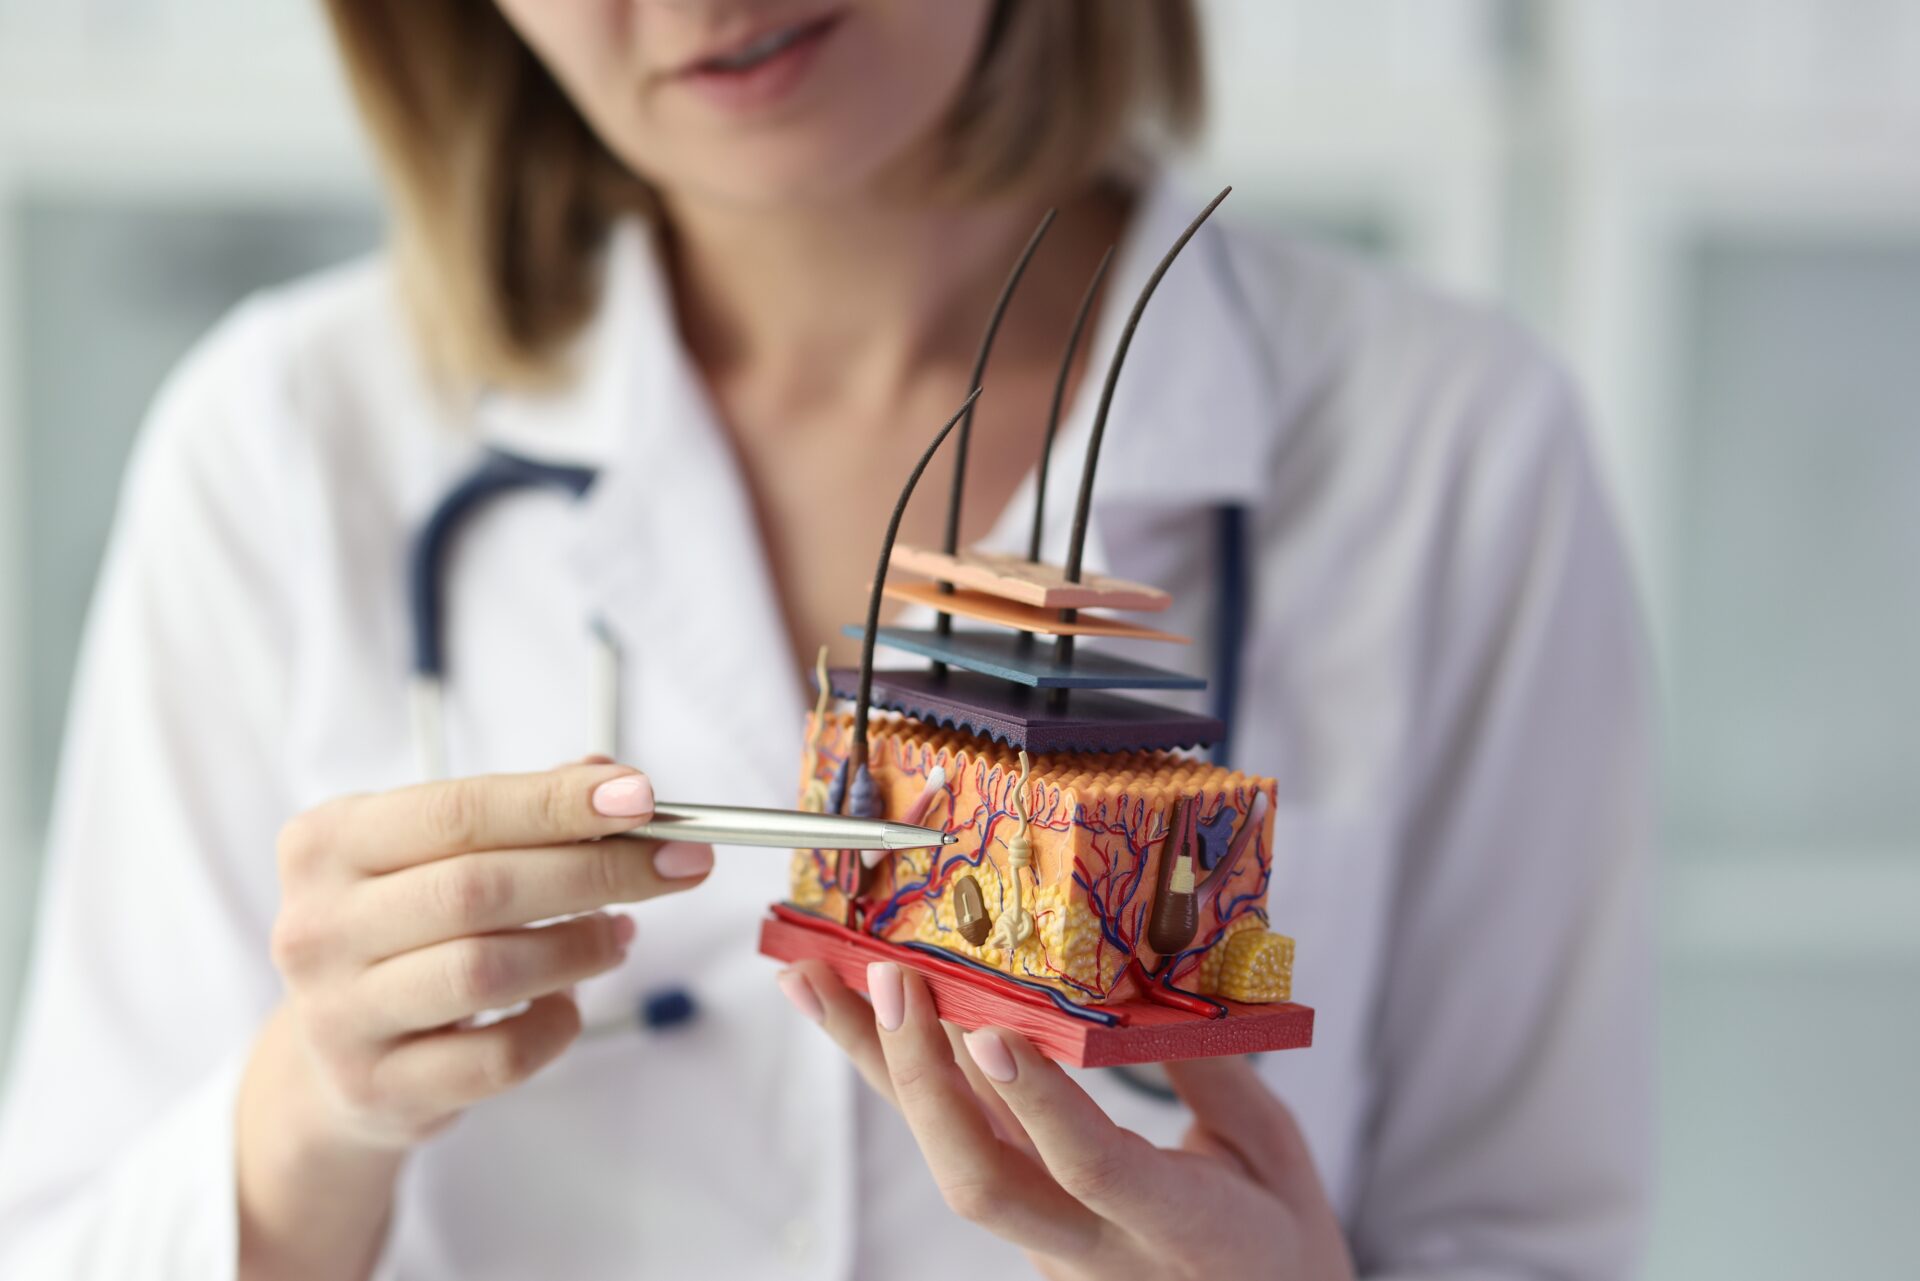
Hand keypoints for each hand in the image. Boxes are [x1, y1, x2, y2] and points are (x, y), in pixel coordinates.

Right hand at [238, 760, 710, 1278]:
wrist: (337, 1061)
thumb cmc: (406, 931)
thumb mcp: (437, 856)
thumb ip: (523, 811)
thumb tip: (617, 781)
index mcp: (327, 843)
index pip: (458, 811)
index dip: (556, 803)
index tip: (643, 798)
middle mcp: (319, 925)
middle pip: (479, 888)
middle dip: (597, 871)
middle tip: (676, 864)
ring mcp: (339, 1014)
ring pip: (488, 971)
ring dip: (581, 947)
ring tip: (619, 935)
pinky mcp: (378, 1088)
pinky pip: (499, 1057)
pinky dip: (555, 1024)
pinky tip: (566, 1002)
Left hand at [778, 960, 1354, 1280]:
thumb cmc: (1277, 1242)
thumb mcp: (1273, 1152)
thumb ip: (1212, 1071)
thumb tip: (1147, 980)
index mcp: (1179, 1229)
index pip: (1094, 1169)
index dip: (1040, 1104)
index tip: (992, 1035)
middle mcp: (1092, 1247)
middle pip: (981, 1180)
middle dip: (923, 1077)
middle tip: (890, 978)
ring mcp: (1044, 1241)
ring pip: (946, 1156)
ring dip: (876, 1066)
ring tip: (811, 979)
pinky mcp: (1021, 1221)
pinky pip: (952, 1143)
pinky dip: (899, 1076)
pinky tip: (852, 1018)